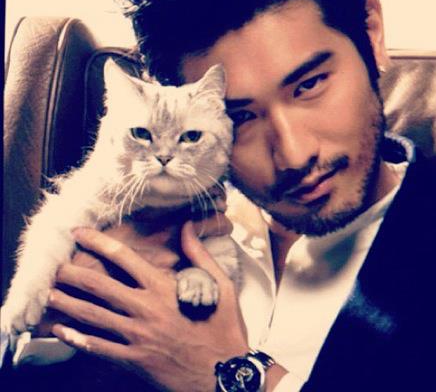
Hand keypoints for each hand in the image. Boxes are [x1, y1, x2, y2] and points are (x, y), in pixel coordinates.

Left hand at [47, 223, 248, 391]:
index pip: (124, 258)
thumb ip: (199, 254)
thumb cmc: (223, 326)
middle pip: (100, 286)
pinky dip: (78, 339)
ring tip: (49, 293)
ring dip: (68, 303)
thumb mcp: (220, 284)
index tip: (81, 233)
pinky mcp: (135, 359)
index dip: (99, 242)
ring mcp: (138, 336)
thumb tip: (187, 226)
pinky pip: (100, 348)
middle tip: (54, 264)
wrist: (224, 372)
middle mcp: (146, 309)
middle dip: (74, 273)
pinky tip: (62, 331)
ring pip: (94, 316)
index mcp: (164, 287)